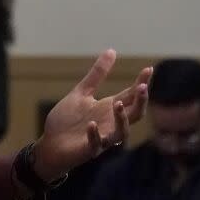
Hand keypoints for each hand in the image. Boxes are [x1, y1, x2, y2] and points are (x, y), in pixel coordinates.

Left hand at [32, 49, 151, 180]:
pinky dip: (95, 135)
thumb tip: (112, 50)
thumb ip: (97, 75)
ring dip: (122, 119)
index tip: (149, 69)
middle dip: (140, 102)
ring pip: (122, 132)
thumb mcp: (81, 92)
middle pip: (135, 114)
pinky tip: (90, 125)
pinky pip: (97, 144)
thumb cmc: (67, 120)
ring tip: (117, 103)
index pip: (130, 95)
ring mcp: (102, 137)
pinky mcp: (89, 149)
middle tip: (142, 88)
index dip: (141, 83)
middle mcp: (110, 123)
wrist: (50, 144)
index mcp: (108, 108)